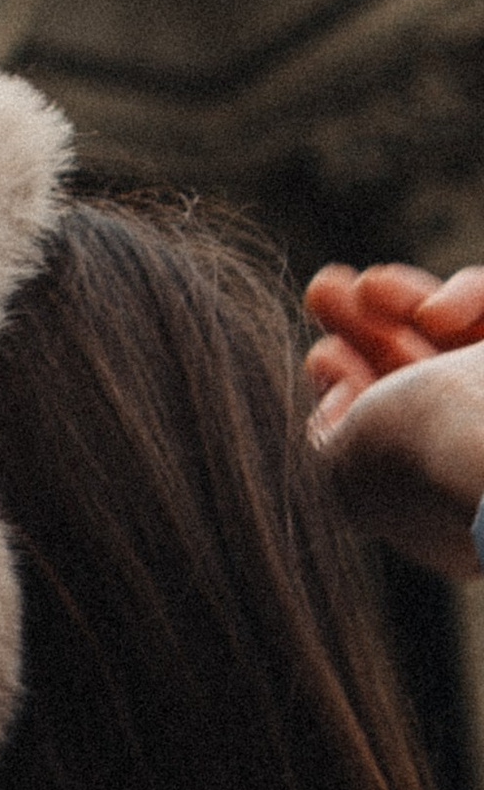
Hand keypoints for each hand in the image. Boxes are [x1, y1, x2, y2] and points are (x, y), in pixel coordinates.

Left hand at [305, 259, 483, 579]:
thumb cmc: (416, 454)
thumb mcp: (339, 469)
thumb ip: (329, 443)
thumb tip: (338, 406)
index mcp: (440, 506)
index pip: (394, 441)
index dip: (352, 393)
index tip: (320, 357)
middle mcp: (479, 458)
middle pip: (423, 384)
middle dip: (368, 333)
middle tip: (324, 290)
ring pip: (456, 344)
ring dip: (402, 301)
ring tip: (363, 284)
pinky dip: (466, 298)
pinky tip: (434, 311)